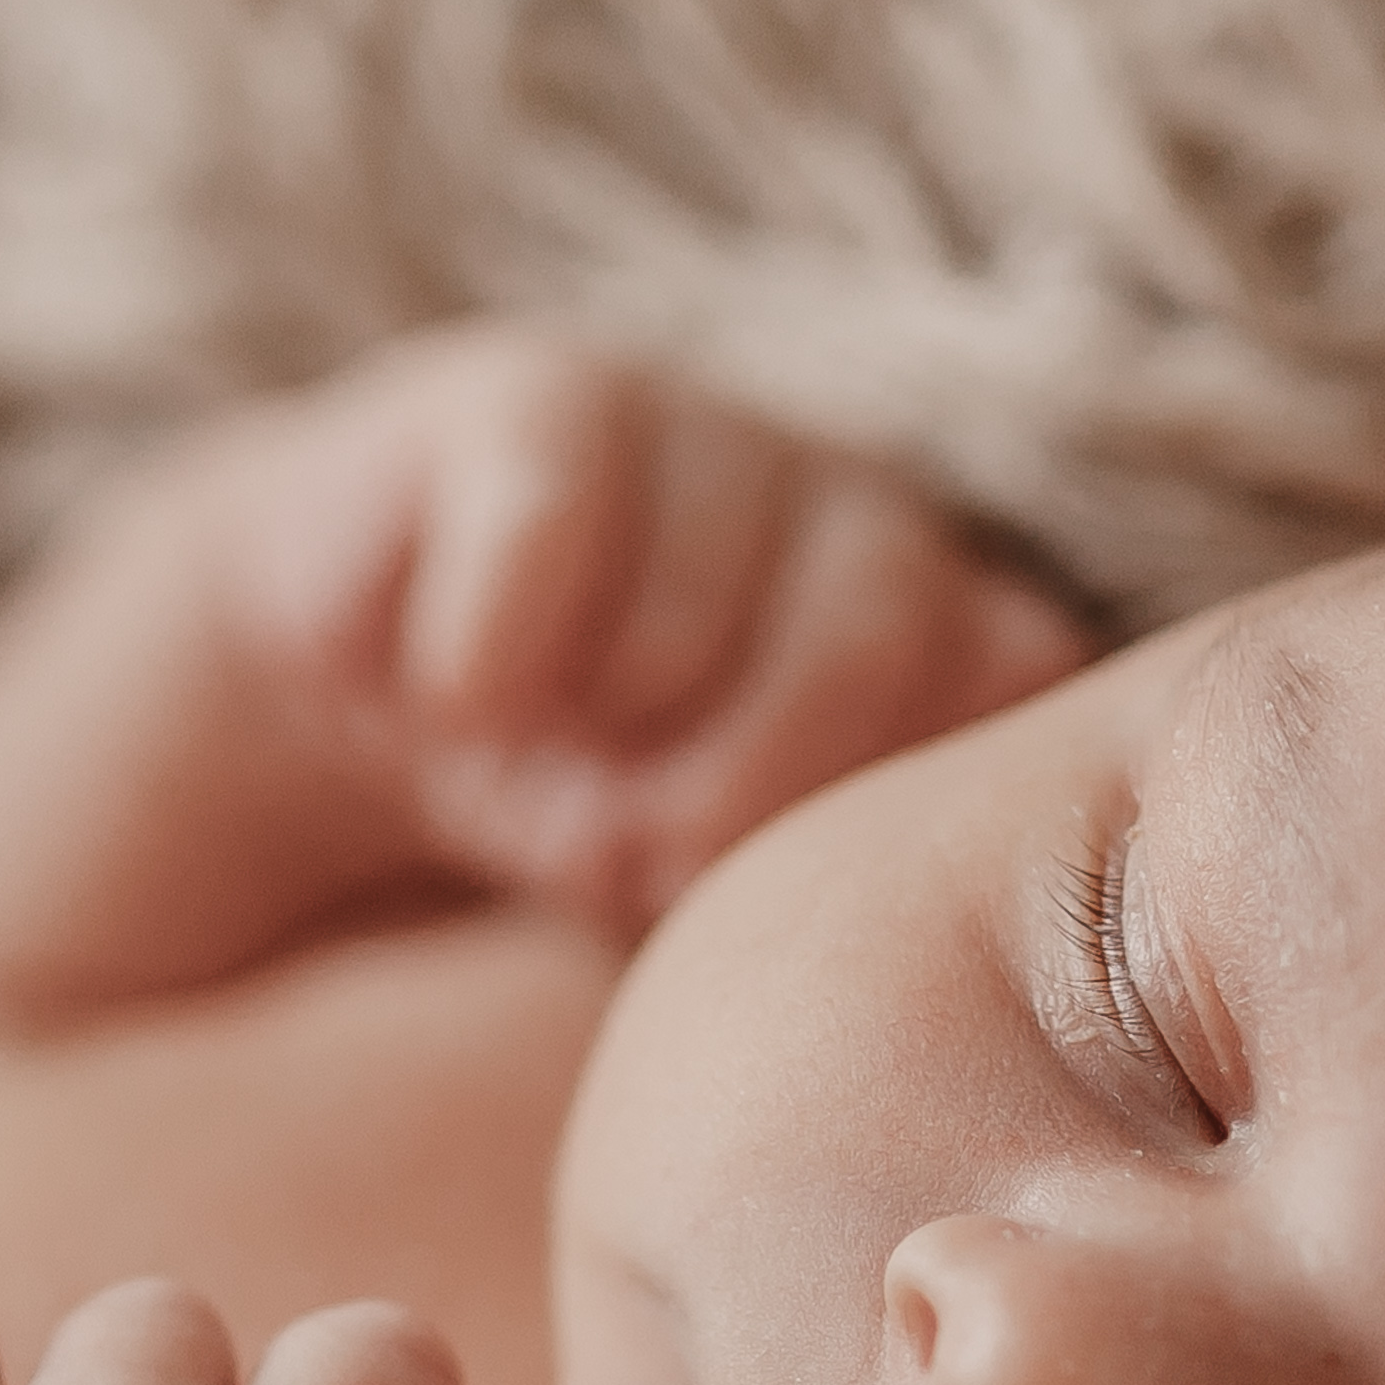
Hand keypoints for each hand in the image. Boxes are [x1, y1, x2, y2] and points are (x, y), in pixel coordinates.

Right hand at [221, 325, 1095, 933]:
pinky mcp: (545, 403)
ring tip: (538, 765)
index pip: (1017, 665)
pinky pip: (549, 526)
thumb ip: (868, 901)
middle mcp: (851, 511)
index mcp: (941, 625)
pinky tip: (452, 697)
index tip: (778, 885)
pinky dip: (486, 655)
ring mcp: (712, 436)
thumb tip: (924, 981)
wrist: (367, 692)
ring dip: (595, 730)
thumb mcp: (734, 894)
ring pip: (699, 605)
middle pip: (880, 634)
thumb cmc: (584, 814)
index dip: (890, 796)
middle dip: (732, 789)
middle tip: (628, 853)